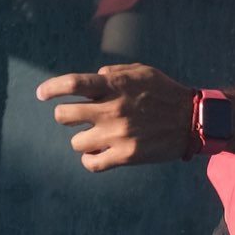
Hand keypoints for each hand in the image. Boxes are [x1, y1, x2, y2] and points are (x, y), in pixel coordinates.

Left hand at [37, 64, 195, 169]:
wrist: (193, 120)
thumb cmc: (165, 93)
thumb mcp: (142, 72)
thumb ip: (114, 73)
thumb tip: (93, 77)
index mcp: (115, 86)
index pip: (73, 84)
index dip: (52, 88)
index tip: (41, 94)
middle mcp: (112, 109)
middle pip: (64, 115)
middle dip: (64, 115)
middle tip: (73, 117)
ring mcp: (118, 134)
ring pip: (76, 142)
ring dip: (81, 139)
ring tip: (94, 137)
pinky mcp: (126, 155)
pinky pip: (92, 163)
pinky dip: (90, 159)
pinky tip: (97, 154)